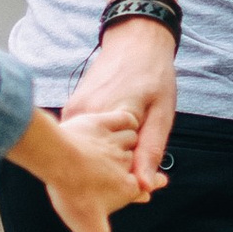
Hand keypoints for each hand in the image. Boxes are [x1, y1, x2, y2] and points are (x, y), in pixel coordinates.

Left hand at [4, 99, 147, 231]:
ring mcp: (114, 142)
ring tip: (133, 141)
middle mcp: (126, 164)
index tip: (160, 183)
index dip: (151, 186)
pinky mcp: (101, 123)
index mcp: (127, 188)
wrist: (61, 160)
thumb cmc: (76, 195)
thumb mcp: (89, 230)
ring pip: (133, 139)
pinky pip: (121, 118)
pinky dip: (124, 119)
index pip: (145, 187)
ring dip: (133, 141)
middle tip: (144, 164)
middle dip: (142, 164)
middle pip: (139, 162)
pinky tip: (124, 119)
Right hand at [64, 13, 176, 193]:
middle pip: (93, 163)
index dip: (124, 184)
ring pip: (87, 152)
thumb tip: (144, 187)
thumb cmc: (154, 75)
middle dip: (113, 172)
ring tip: (123, 149)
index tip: (138, 191)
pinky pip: (82, 138)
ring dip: (104, 157)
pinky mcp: (71, 110)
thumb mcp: (162, 114)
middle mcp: (83, 117)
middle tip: (136, 168)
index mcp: (107, 120)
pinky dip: (97, 144)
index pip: (109, 171)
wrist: (135, 40)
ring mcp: (74, 113)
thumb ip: (150, 151)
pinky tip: (112, 137)